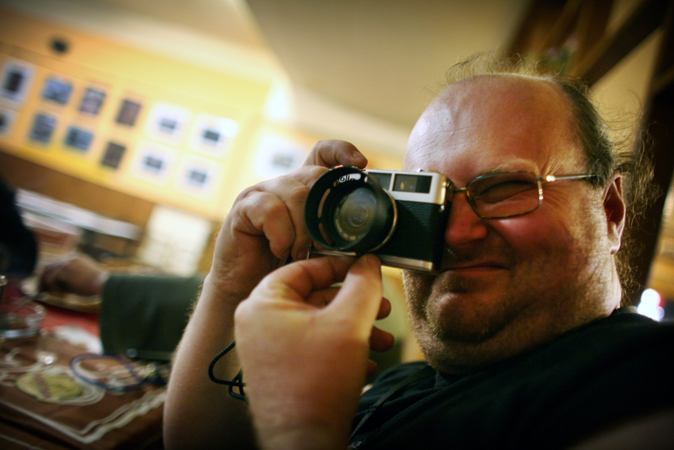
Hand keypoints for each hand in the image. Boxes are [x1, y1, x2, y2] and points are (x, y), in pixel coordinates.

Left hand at [39, 254, 108, 295]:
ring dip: (47, 285)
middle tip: (41, 291)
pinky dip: (53, 288)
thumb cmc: (96, 285)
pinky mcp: (64, 269)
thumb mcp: (81, 278)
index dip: (48, 275)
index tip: (46, 286)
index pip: (55, 264)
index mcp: (75, 257)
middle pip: (48, 266)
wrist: (104, 284)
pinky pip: (51, 279)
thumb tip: (54, 286)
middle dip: (42, 279)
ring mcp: (66, 262)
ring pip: (48, 273)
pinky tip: (61, 294)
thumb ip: (68, 279)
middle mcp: (69, 257)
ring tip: (49, 294)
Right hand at [206, 140, 367, 303]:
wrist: (248, 290)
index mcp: (305, 190)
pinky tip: (280, 250)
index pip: (323, 153)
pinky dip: (281, 234)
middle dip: (327, 209)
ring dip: (304, 229)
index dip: (342, 152)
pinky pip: (270, 209)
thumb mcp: (320, 252)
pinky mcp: (243, 208)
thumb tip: (370, 244)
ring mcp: (262, 193)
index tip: (361, 164)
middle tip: (327, 242)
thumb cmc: (285, 270)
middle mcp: (284, 185)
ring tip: (302, 253)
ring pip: (296, 193)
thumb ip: (340, 239)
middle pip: (315, 174)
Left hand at [235, 255, 392, 449]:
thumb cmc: (318, 384)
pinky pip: (311, 347)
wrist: (304, 444)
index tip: (367, 269)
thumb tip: (369, 261)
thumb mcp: (350, 323)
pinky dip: (341, 349)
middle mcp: (257, 324)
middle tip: (382, 307)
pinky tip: (367, 361)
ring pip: (317, 325)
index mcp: (262, 303)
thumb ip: (363, 284)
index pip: (305, 267)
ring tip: (382, 339)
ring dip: (354, 329)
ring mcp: (266, 349)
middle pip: (314, 297)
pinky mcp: (278, 371)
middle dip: (355, 304)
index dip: (341, 265)